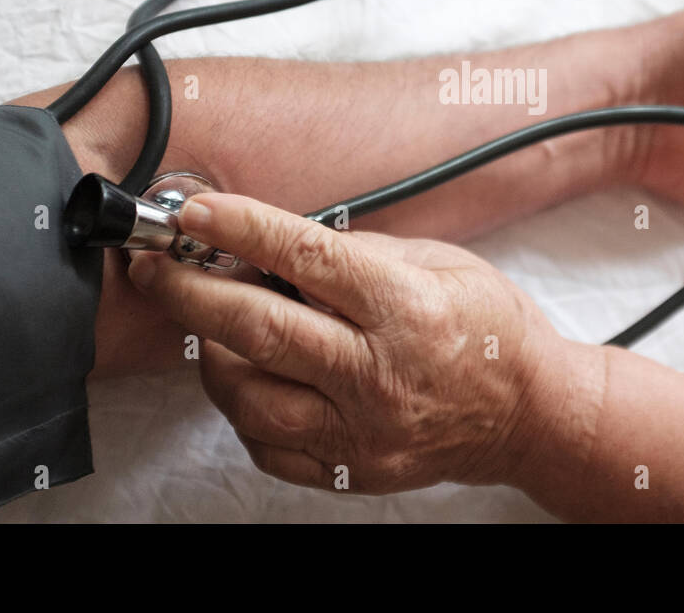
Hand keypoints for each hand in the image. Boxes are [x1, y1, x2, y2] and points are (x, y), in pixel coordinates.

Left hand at [128, 193, 596, 493]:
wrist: (527, 413)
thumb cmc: (488, 328)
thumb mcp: (438, 262)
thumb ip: (357, 255)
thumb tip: (275, 245)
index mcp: (406, 310)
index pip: (306, 257)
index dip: (241, 229)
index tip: (195, 211)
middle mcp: (379, 375)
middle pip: (258, 330)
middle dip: (191, 292)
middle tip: (156, 268)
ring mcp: (362, 432)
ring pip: (248, 397)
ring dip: (210, 354)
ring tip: (208, 325)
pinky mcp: (352, 471)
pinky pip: (266, 445)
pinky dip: (242, 407)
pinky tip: (247, 376)